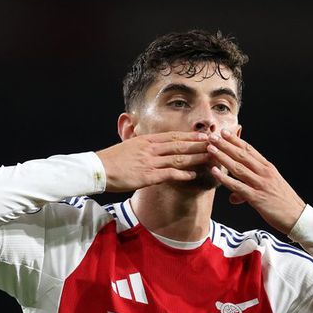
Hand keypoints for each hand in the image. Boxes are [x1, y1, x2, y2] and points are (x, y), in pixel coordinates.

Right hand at [96, 131, 211, 191]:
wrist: (98, 170)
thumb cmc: (111, 160)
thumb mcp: (128, 147)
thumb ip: (142, 146)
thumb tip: (151, 145)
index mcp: (146, 140)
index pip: (172, 136)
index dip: (189, 137)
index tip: (202, 136)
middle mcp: (150, 149)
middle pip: (179, 145)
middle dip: (198, 145)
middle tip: (213, 144)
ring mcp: (150, 162)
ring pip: (178, 158)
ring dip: (195, 158)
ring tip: (209, 158)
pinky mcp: (148, 176)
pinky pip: (169, 174)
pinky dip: (183, 174)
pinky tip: (193, 175)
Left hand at [207, 129, 305, 234]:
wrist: (297, 217)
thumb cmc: (283, 203)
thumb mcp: (268, 190)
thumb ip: (248, 190)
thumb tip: (233, 197)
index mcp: (268, 168)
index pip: (250, 150)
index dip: (236, 140)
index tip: (225, 132)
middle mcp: (264, 172)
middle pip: (242, 155)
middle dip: (226, 144)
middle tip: (213, 136)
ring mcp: (261, 184)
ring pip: (238, 167)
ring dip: (222, 157)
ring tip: (210, 149)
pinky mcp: (257, 198)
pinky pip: (238, 186)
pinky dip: (225, 178)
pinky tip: (215, 172)